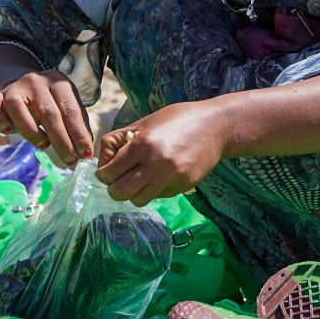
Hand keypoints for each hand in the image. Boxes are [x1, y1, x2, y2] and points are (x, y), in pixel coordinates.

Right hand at [0, 68, 92, 166]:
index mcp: (58, 81)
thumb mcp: (64, 106)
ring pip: (19, 108)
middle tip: (70, 160)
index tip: (86, 154)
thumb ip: (76, 124)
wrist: (18, 84)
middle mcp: (36, 81)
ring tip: (44, 146)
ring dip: (33, 132)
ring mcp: (14, 87)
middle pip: (49, 112)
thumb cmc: (47, 102)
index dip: (79, 134)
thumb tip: (86, 152)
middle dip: (62, 140)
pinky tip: (8, 130)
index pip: (70, 110)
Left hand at [95, 101, 227, 205]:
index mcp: (142, 144)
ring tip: (140, 180)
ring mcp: (170, 177)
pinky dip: (154, 190)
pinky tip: (160, 176)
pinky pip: (158, 196)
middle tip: (118, 180)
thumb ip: (123, 139)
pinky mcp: (183, 186)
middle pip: (119, 192)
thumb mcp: (147, 121)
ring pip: (138, 200)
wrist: (216, 126)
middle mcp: (155, 163)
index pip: (109, 172)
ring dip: (134, 192)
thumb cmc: (179, 118)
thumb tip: (106, 160)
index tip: (107, 172)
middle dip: (114, 188)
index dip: (104, 174)